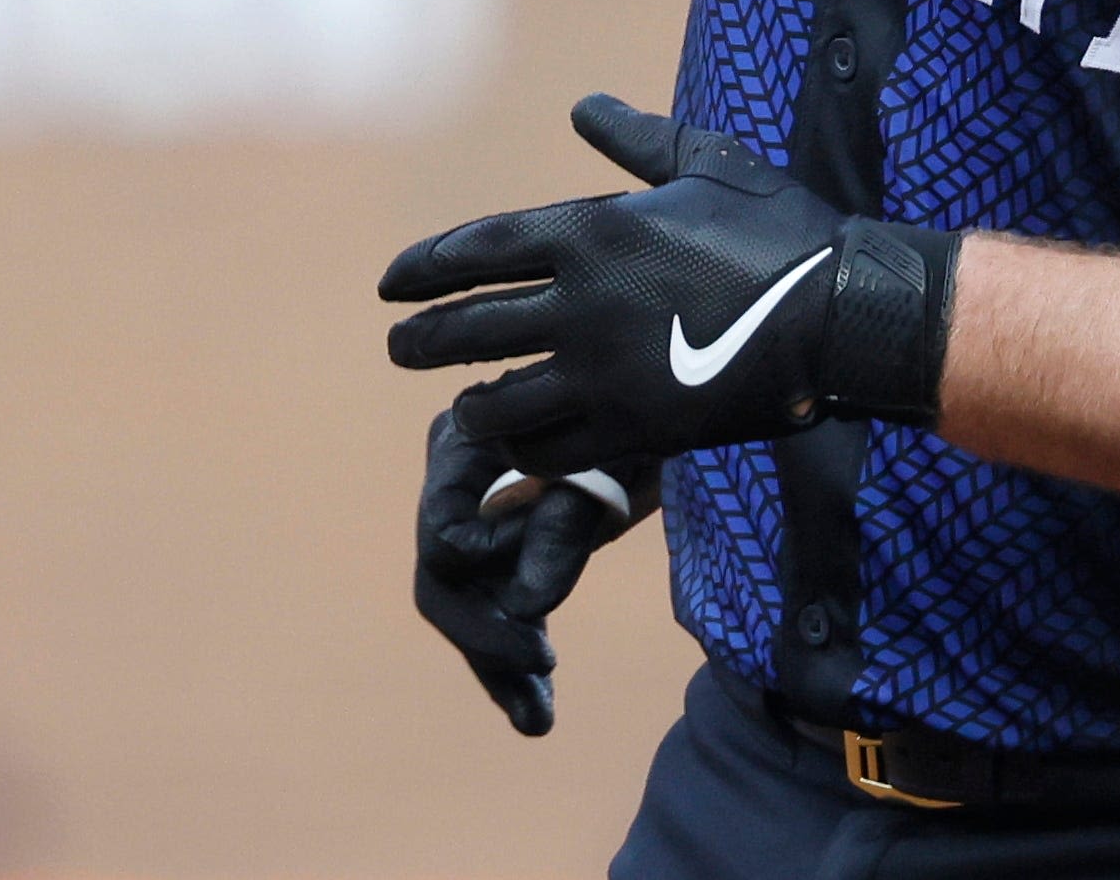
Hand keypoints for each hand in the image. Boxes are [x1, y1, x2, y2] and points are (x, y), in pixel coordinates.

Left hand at [380, 94, 958, 473]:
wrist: (841, 313)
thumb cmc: (778, 228)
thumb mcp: (704, 163)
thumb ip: (633, 141)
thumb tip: (583, 107)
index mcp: (593, 231)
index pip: (478, 250)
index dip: (425, 268)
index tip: (390, 285)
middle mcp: (583, 303)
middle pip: (471, 327)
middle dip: (422, 339)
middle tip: (396, 345)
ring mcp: (605, 373)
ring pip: (502, 399)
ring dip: (469, 403)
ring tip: (456, 405)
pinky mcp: (635, 430)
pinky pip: (554, 447)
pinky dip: (524, 447)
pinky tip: (516, 444)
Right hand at [412, 406, 655, 736]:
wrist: (675, 397)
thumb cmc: (643, 411)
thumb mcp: (615, 459)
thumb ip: (566, 521)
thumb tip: (527, 604)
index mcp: (468, 442)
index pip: (444, 532)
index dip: (485, 580)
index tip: (538, 611)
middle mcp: (460, 481)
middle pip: (444, 579)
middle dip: (486, 640)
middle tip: (539, 677)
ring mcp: (482, 519)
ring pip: (469, 606)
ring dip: (499, 667)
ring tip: (537, 720)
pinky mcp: (511, 550)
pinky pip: (500, 611)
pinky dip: (516, 659)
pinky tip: (537, 712)